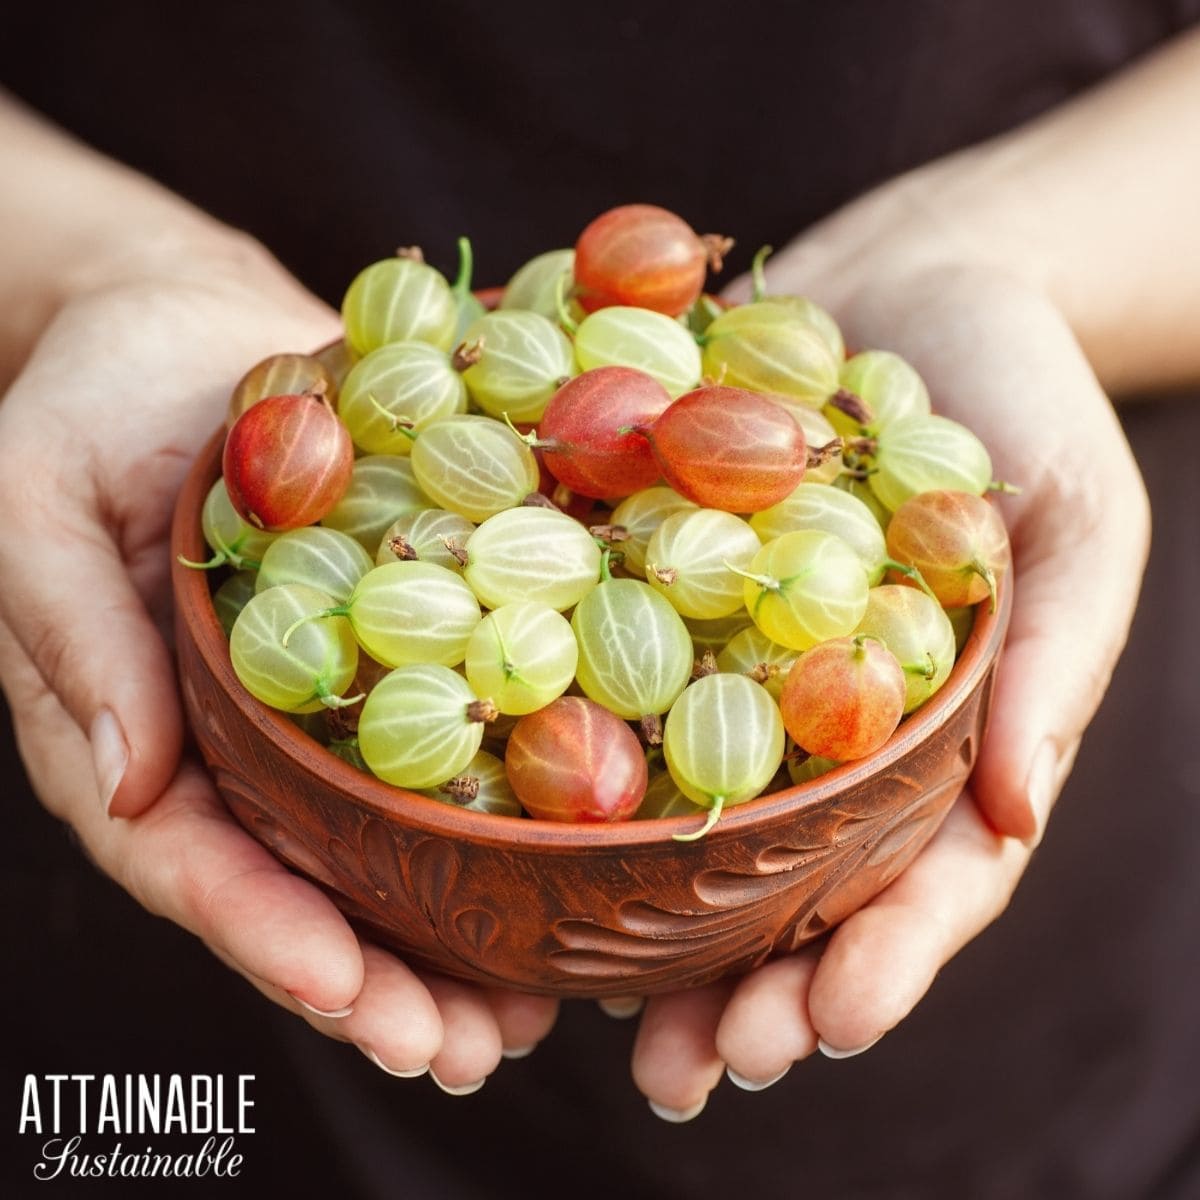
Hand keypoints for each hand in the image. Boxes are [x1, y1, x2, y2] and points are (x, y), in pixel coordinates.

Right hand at [0, 239, 556, 1087]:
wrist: (189, 331)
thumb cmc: (89, 407)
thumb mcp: (37, 501)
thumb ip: (66, 638)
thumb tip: (123, 782)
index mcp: (140, 731)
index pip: (197, 862)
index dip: (267, 936)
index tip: (350, 994)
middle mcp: (236, 744)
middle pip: (306, 887)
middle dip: (381, 980)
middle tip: (467, 1052)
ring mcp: (319, 706)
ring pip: (383, 845)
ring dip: (454, 936)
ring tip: (530, 1016)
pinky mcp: (393, 652)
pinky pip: (444, 742)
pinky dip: (499, 814)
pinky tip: (570, 870)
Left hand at [626, 186, 1150, 1117]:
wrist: (905, 280)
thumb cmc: (1018, 393)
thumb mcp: (1075, 515)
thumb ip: (1058, 657)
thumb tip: (1021, 813)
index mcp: (946, 733)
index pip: (929, 876)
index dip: (887, 960)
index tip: (830, 1029)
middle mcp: (837, 729)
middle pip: (799, 889)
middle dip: (753, 990)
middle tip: (692, 1073)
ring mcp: (743, 674)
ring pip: (698, 832)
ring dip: (650, 937)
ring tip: (595, 1024)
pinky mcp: (665, 609)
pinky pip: (616, 701)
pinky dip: (577, 782)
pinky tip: (515, 851)